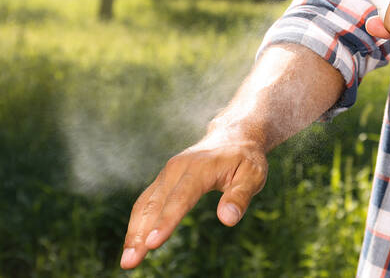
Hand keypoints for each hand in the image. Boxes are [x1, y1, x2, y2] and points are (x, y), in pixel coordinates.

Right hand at [120, 122, 267, 268]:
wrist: (233, 136)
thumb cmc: (245, 159)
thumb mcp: (253, 176)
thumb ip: (240, 197)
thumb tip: (227, 220)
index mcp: (200, 167)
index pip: (181, 197)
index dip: (166, 221)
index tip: (153, 244)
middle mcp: (177, 168)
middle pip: (156, 203)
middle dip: (141, 234)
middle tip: (129, 263)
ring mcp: (167, 173)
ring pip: (146, 204)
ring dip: (134, 232)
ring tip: (127, 261)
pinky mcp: (164, 180)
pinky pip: (146, 202)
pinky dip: (138, 223)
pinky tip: (134, 244)